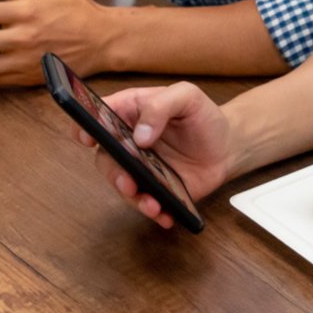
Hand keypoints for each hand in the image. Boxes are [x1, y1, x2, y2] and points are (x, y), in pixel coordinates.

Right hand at [73, 82, 237, 230]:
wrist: (227, 146)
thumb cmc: (202, 116)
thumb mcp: (187, 96)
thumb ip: (161, 106)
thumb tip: (140, 136)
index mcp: (131, 111)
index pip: (99, 115)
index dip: (85, 125)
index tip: (86, 138)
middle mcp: (128, 141)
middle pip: (105, 156)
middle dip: (113, 172)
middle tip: (128, 181)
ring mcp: (140, 168)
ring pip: (122, 184)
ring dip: (133, 197)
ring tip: (151, 204)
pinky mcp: (155, 189)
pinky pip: (145, 203)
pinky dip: (153, 212)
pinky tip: (165, 215)